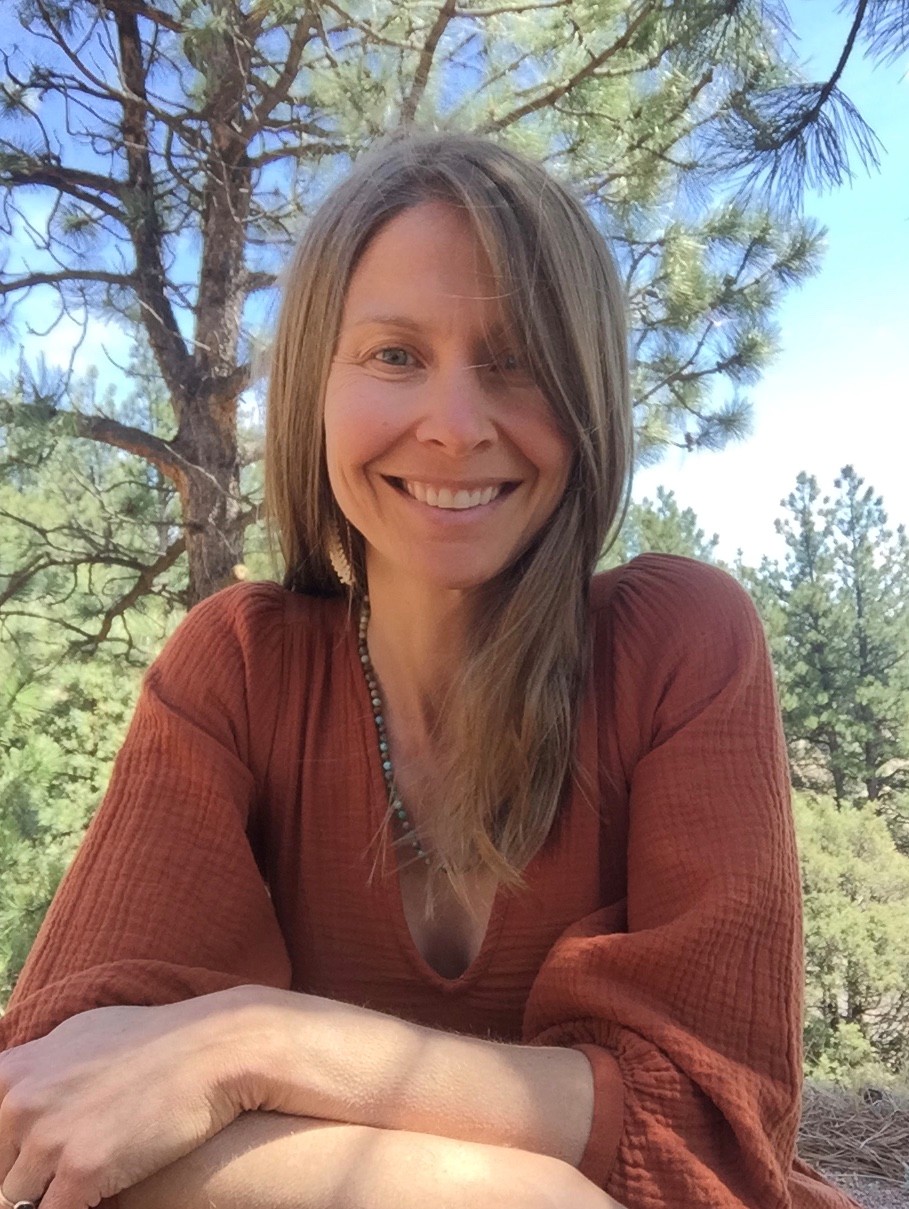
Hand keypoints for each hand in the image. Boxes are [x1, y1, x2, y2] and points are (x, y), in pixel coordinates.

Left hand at [0, 989, 261, 1208]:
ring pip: (16, 1202)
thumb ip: (38, 1069)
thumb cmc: (156, 1041)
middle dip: (21, 1184)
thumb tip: (14, 1097)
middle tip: (58, 1177)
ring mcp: (49, 1138)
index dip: (5, 1158)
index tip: (22, 1166)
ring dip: (45, 1199)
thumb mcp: (82, 1034)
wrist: (216, 1049)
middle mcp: (22, 1103)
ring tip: (82, 1185)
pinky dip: (71, 1208)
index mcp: (15, 1071)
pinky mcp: (82, 1171)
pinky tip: (99, 1199)